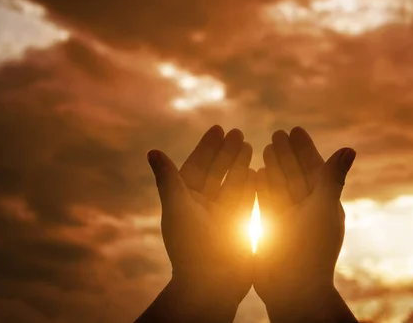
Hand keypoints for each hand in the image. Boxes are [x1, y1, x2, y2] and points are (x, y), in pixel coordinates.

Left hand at [137, 126, 254, 321]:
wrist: (212, 283)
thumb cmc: (191, 246)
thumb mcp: (178, 208)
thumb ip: (169, 179)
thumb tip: (152, 151)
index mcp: (185, 200)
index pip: (197, 166)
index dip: (207, 147)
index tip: (218, 129)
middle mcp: (203, 206)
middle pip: (216, 172)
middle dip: (227, 152)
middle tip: (238, 133)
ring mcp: (222, 215)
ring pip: (233, 183)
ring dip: (240, 164)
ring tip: (249, 145)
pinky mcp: (239, 225)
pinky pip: (246, 200)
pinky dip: (252, 184)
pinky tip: (260, 170)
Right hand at [254, 127, 356, 321]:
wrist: (292, 289)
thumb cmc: (312, 250)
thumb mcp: (324, 209)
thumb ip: (332, 178)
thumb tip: (349, 148)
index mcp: (324, 204)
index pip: (314, 169)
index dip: (305, 149)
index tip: (296, 130)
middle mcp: (307, 209)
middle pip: (295, 174)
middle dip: (287, 154)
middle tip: (277, 133)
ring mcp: (288, 219)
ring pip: (279, 185)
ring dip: (273, 166)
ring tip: (263, 147)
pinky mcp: (271, 228)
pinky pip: (266, 201)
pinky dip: (261, 186)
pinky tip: (253, 172)